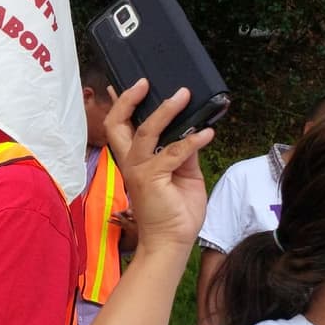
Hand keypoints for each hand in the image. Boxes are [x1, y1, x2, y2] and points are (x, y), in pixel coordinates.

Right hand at [104, 80, 212, 252]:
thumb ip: (184, 152)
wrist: (172, 242)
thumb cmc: (175, 212)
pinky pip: (173, 152)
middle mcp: (131, 162)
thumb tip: (192, 128)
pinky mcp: (152, 179)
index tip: (138, 84)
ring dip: (166, 111)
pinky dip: (191, 141)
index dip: (123, 104)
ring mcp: (139, 170)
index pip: (121, 127)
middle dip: (127, 100)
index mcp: (135, 160)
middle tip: (145, 82)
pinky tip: (207, 134)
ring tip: (183, 96)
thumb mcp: (185, 175)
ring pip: (145, 132)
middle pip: (117, 124)